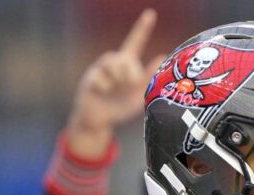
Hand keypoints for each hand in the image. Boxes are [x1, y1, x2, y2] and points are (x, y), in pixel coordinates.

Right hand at [67, 9, 165, 153]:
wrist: (100, 121)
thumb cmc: (120, 107)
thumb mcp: (140, 94)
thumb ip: (150, 77)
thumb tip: (163, 56)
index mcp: (128, 66)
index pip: (135, 42)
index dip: (142, 28)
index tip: (151, 13)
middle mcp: (114, 63)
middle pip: (125, 57)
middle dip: (131, 72)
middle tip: (131, 84)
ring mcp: (101, 69)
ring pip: (113, 63)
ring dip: (118, 78)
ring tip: (115, 88)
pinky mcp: (90, 78)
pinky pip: (100, 77)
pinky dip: (105, 88)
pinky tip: (103, 93)